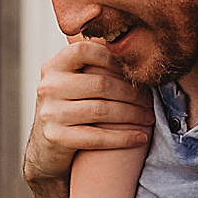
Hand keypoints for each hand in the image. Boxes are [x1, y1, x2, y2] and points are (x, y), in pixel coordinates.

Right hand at [23, 38, 153, 186]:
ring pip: (102, 110)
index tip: (135, 72)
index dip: (114, 58)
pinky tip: (140, 137)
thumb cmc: (71, 108)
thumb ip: (94, 65)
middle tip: (151, 101)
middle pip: (101, 84)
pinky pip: (97, 137)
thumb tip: (134, 48)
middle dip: (133, 93)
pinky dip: (124, 137)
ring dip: (133, 115)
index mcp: (54, 65)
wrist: (46, 148)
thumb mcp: (73, 81)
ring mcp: (50, 112)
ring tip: (149, 117)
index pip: (86, 50)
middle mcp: (48, 86)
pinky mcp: (55, 137)